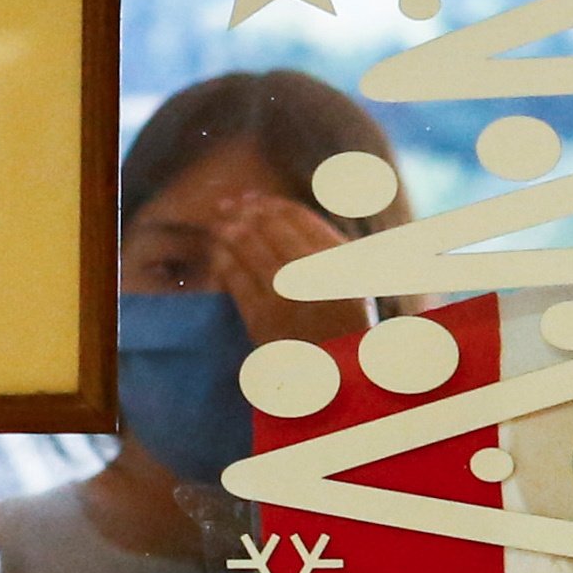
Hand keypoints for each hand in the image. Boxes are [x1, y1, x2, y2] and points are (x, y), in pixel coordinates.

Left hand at [210, 190, 357, 351]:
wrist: (338, 373)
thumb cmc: (347, 325)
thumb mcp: (355, 280)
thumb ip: (331, 248)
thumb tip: (291, 215)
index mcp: (338, 259)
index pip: (299, 218)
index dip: (272, 203)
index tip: (255, 199)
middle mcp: (312, 272)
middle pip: (270, 227)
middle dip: (245, 211)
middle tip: (228, 204)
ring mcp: (283, 294)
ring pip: (249, 248)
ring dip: (229, 230)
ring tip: (218, 222)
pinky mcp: (261, 317)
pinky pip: (236, 278)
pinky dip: (224, 259)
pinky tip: (218, 252)